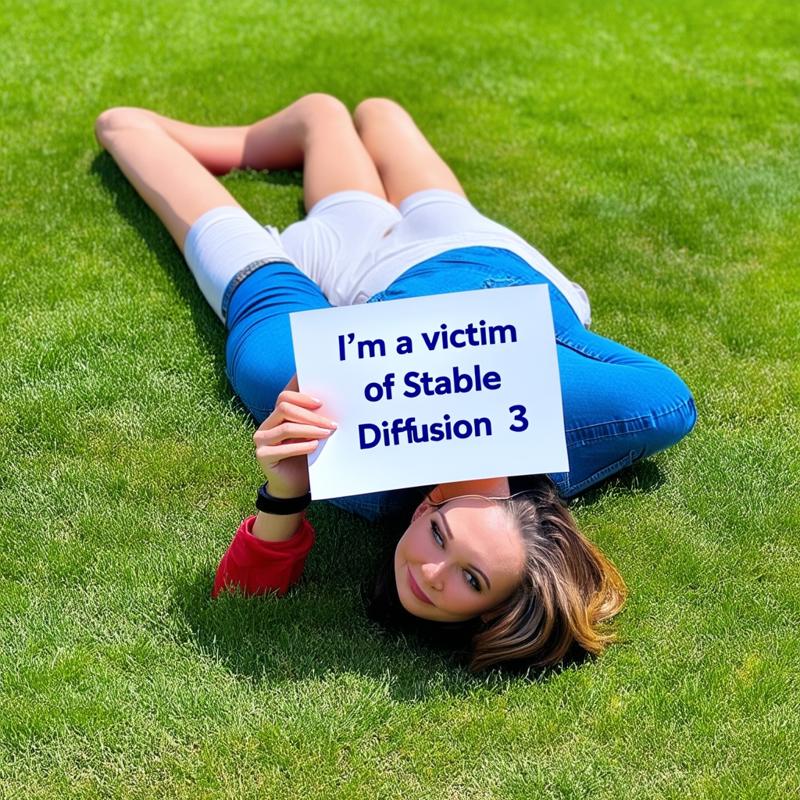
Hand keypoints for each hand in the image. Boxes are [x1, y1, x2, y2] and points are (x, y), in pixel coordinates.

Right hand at [252, 376, 336, 496]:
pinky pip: (283, 448)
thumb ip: (313, 421)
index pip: (285, 396)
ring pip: (286, 427)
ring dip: (310, 429)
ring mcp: (261, 440)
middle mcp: (266, 425)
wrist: (294, 485)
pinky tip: (314, 446)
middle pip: (285, 407)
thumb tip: (330, 406)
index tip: (322, 402)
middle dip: (311, 415)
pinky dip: (302, 446)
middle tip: (331, 424)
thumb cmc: (305, 456)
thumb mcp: (310, 435)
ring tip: (326, 433)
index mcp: (277, 416)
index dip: (302, 395)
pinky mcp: (262, 455)